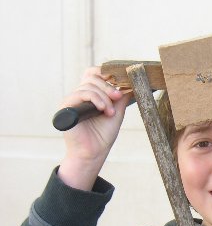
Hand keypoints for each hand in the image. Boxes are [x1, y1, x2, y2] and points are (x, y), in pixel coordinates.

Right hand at [58, 67, 131, 189]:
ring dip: (104, 97)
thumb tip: (131, 83)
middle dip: (108, 86)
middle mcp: (80, 95)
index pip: (94, 74)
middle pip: (92, 77)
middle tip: (118, 97)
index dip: (106, 73)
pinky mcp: (66, 107)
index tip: (121, 81)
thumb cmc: (103, 135)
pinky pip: (81, 94)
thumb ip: (120, 97)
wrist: (93, 153)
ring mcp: (72, 100)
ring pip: (89, 86)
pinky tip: (104, 109)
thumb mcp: (116, 112)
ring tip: (110, 112)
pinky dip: (96, 99)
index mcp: (91, 94)